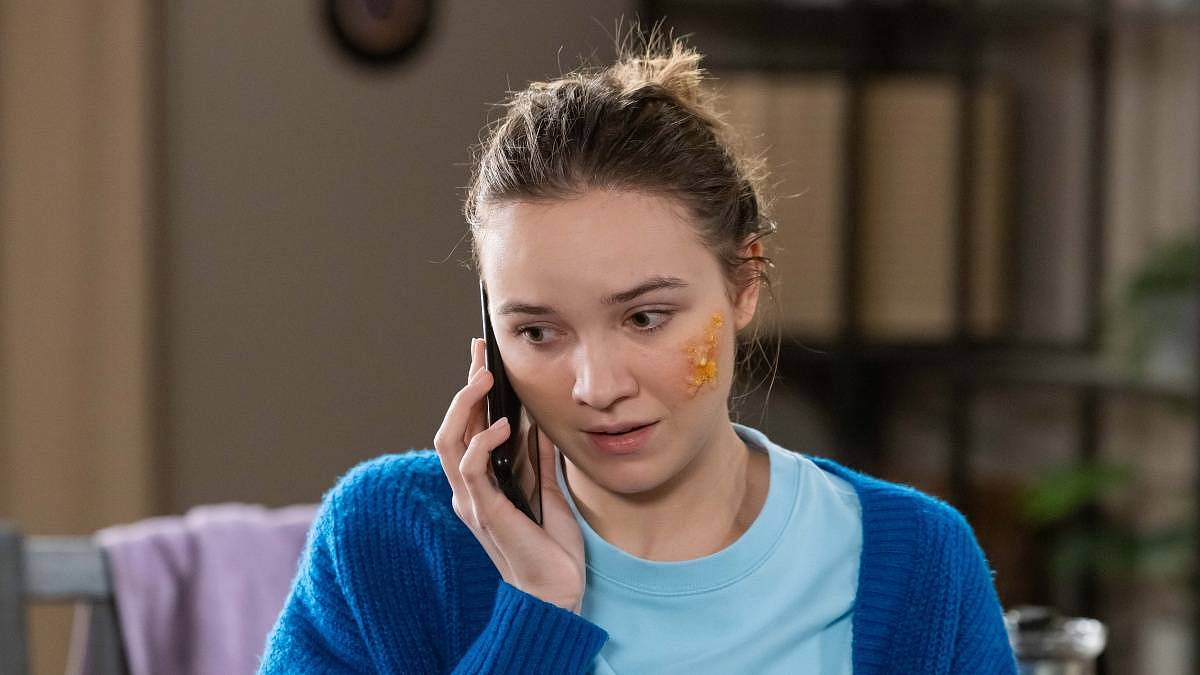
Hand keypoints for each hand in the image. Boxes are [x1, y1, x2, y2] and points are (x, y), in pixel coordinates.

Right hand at [434, 338, 585, 612]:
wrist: (556, 593)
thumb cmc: (549, 548)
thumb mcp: (547, 490)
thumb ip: (537, 458)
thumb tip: (537, 419)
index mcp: (480, 483)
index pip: (465, 428)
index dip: (470, 392)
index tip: (483, 357)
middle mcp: (468, 490)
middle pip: (451, 427)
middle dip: (464, 387)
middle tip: (480, 354)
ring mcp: (473, 501)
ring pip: (450, 442)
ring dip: (464, 406)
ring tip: (484, 379)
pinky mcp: (486, 513)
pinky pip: (472, 470)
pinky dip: (481, 444)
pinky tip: (500, 427)